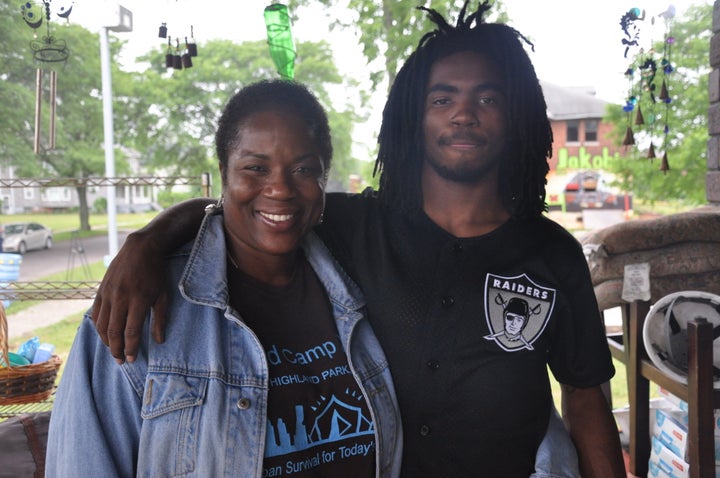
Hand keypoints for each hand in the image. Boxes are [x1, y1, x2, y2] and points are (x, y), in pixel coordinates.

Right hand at [91, 231, 166, 362]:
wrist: (140, 249)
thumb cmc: (155, 274)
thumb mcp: (164, 295)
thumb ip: (161, 319)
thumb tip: (158, 341)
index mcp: (138, 300)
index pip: (131, 331)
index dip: (131, 348)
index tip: (132, 359)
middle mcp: (121, 298)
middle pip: (114, 332)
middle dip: (117, 350)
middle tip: (121, 361)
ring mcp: (108, 294)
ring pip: (102, 325)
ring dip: (106, 342)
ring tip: (114, 351)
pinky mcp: (100, 290)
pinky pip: (96, 313)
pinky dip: (98, 327)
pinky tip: (104, 335)